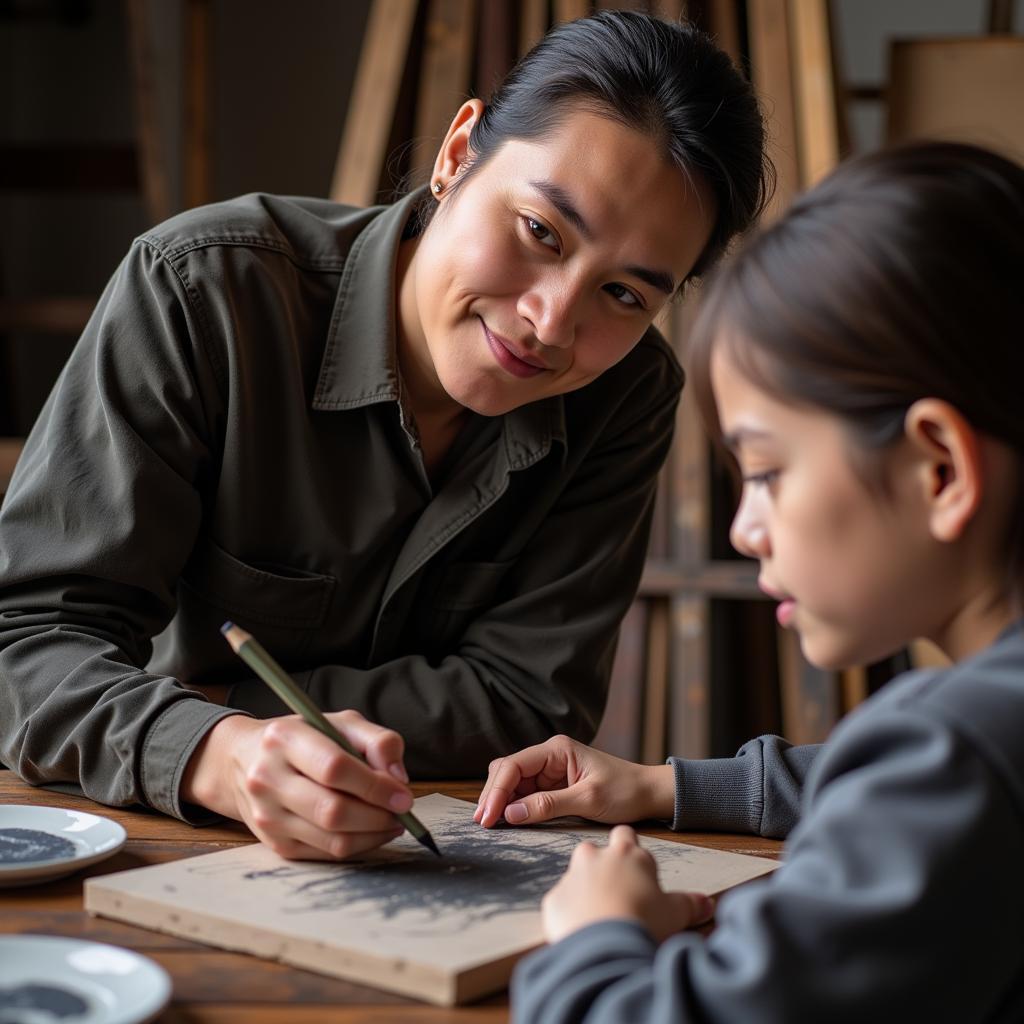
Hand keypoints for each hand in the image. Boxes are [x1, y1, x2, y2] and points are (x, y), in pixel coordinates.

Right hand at [181, 710, 413, 860]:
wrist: (243, 760)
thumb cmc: (304, 737)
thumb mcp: (340, 723)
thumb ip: (377, 741)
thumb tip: (398, 778)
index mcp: (284, 739)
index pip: (335, 768)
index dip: (375, 785)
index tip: (403, 795)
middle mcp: (268, 779)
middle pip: (332, 811)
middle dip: (377, 815)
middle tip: (402, 811)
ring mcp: (267, 815)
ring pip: (331, 839)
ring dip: (373, 834)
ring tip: (392, 821)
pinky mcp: (274, 843)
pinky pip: (325, 854)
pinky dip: (358, 846)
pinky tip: (372, 831)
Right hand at [474, 734, 673, 827]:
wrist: (649, 794)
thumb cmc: (625, 792)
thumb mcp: (588, 800)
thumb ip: (548, 805)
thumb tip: (510, 814)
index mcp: (557, 749)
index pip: (514, 766)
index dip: (497, 791)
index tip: (488, 816)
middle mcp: (550, 755)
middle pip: (507, 771)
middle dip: (493, 795)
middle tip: (482, 823)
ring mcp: (550, 770)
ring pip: (512, 782)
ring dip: (500, 801)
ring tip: (489, 824)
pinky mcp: (553, 785)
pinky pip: (525, 793)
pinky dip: (513, 806)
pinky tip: (506, 820)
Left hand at [542, 825, 714, 943]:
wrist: (606, 946)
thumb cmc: (643, 922)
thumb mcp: (674, 913)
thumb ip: (689, 904)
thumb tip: (706, 904)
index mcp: (628, 855)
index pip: (626, 835)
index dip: (629, 847)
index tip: (633, 864)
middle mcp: (596, 858)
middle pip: (593, 849)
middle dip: (601, 865)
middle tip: (616, 891)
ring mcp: (572, 877)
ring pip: (575, 875)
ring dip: (583, 888)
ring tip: (598, 913)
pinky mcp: (553, 900)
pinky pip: (560, 902)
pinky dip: (568, 913)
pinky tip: (581, 931)